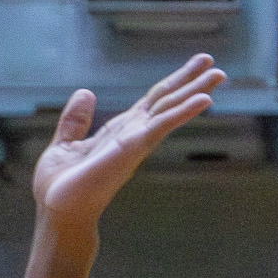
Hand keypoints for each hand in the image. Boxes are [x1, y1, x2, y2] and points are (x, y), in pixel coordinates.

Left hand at [33, 54, 225, 232]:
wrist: (57, 212)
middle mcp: (132, 135)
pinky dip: (182, 113)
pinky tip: (204, 100)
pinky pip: (161, 126)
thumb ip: (76, 121)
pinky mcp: (132, 149)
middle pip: (166, 102)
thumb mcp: (64, 146)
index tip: (196, 66)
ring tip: (220, 74)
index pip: (152, 101)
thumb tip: (86, 92)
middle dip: (190, 82)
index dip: (173, 82)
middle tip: (214, 64)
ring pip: (169, 110)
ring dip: (195, 92)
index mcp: (119, 132)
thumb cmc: (59, 189)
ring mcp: (135, 142)